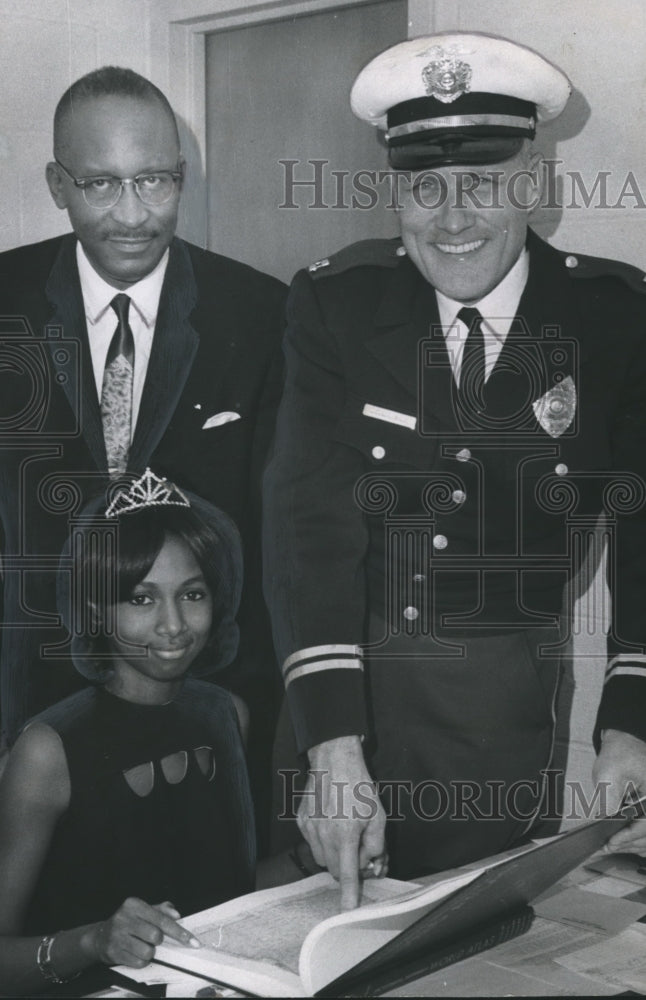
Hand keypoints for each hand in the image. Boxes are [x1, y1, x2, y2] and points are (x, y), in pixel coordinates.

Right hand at [87, 898, 200, 967]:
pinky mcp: (113, 952)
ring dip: (149, 952)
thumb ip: (162, 910)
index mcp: (134, 904)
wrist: (101, 937)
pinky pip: (138, 963)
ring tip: (141, 945)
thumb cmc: (128, 922)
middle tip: (152, 939)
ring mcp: (117, 936)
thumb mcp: (144, 911)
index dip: (180, 932)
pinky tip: (134, 953)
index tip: (193, 942)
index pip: (162, 920)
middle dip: (158, 941)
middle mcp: (124, 918)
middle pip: (156, 936)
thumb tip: (177, 915)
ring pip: (148, 952)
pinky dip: (141, 961)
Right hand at [297, 736, 386, 910]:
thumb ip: (376, 845)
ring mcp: (309, 828)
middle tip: (361, 851)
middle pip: (335, 869)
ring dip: (335, 855)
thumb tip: (371, 866)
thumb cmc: (359, 786)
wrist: (333, 759)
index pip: (347, 874)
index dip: (349, 895)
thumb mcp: (378, 814)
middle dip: (349, 867)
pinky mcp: (301, 820)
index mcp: (345, 834)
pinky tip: (332, 822)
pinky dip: (323, 841)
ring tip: (345, 833)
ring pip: (323, 859)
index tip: (347, 912)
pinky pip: (312, 843)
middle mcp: (323, 834)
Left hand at [592, 729, 645, 853]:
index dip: (628, 837)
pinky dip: (638, 838)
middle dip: (627, 843)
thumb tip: (603, 823)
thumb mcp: (610, 775)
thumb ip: (609, 800)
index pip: (645, 825)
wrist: (626, 743)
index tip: (611, 843)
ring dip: (632, 843)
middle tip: (607, 847)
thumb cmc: (620, 754)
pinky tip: (625, 842)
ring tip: (612, 845)